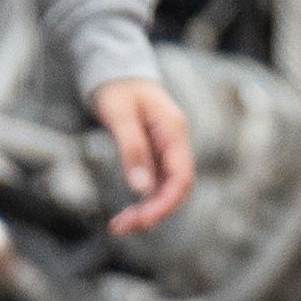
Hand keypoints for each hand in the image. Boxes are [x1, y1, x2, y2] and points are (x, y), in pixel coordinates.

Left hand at [94, 76, 197, 235]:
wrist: (117, 72)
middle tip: (123, 227)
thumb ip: (132, 149)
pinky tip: (127, 214)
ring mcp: (167, 151)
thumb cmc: (119, 89)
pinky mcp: (156, 157)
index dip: (167, 203)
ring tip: (120, 226)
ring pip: (167, 191)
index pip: (182, 177)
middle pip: (177, 189)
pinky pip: (156, 186)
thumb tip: (141, 189)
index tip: (144, 220)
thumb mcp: (120, 115)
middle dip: (155, 213)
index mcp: (174, 131)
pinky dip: (143, 202)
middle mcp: (176, 144)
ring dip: (148, 211)